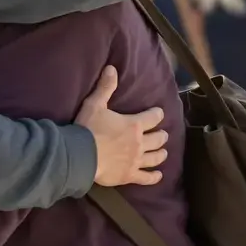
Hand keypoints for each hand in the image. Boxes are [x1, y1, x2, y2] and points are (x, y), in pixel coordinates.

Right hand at [74, 65, 168, 186]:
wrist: (81, 155)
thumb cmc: (88, 128)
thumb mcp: (95, 104)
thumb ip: (105, 87)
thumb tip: (112, 68)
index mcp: (134, 124)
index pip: (152, 117)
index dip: (157, 114)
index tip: (159, 112)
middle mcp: (139, 143)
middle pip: (157, 138)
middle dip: (161, 135)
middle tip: (162, 134)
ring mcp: (136, 160)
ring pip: (155, 157)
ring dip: (161, 153)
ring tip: (163, 152)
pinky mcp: (130, 175)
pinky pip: (146, 177)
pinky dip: (154, 177)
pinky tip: (158, 175)